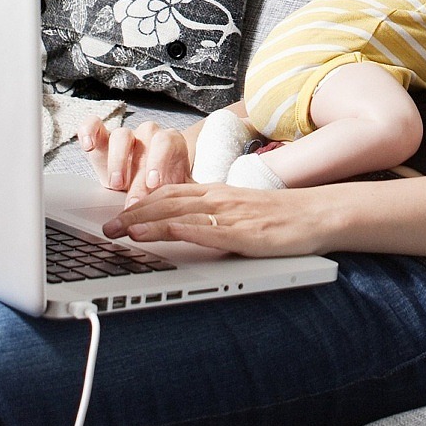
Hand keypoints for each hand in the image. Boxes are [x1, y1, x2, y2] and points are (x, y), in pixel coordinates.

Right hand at [77, 116, 193, 205]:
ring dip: (118, 160)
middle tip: (134, 198)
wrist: (149, 184)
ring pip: (121, 135)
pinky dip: (89, 131)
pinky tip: (88, 146)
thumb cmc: (166, 187)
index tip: (154, 184)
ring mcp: (126, 136)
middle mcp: (149, 135)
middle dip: (139, 171)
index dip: (160, 161)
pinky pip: (93, 125)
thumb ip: (178, 199)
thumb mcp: (176, 193)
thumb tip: (184, 216)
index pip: (168, 143)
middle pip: (146, 140)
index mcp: (171, 142)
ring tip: (115, 184)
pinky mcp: (102, 139)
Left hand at [101, 183, 323, 257]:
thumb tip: (189, 228)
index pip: (171, 191)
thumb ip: (217, 217)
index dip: (141, 200)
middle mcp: (220, 198)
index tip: (118, 213)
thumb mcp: (244, 212)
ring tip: (118, 230)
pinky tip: (156, 234)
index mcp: (219, 192)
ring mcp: (229, 214)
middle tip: (105, 227)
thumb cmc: (285, 217)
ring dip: (144, 220)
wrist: (320, 214)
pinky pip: (201, 229)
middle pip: (166, 200)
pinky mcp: (241, 233)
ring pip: (177, 212)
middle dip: (132, 212)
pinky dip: (174, 230)